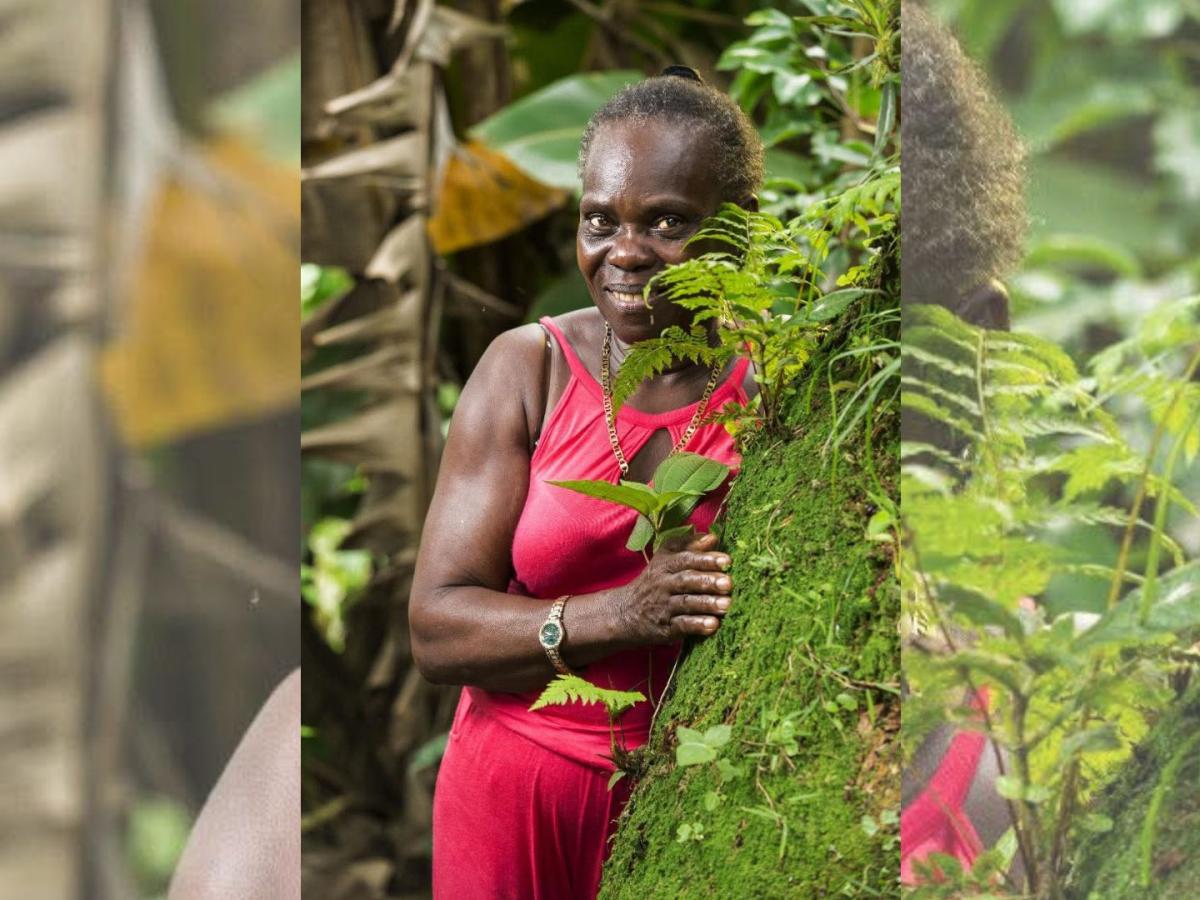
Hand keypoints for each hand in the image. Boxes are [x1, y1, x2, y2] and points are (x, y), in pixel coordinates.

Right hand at [614, 532, 733, 644]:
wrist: (624, 613)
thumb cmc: (653, 583)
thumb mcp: (664, 560)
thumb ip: (688, 547)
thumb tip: (713, 537)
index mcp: (665, 565)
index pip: (685, 559)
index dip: (705, 559)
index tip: (726, 560)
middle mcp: (663, 584)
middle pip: (686, 580)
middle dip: (708, 581)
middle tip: (728, 583)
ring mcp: (663, 607)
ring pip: (686, 603)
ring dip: (707, 604)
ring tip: (726, 605)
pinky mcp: (664, 628)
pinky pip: (681, 625)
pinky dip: (696, 625)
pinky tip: (713, 625)